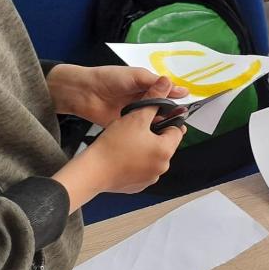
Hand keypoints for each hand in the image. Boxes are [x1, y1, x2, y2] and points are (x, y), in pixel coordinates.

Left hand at [46, 64, 186, 126]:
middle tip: (181, 119)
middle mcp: (143, 101)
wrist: (84, 92)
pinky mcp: (127, 126)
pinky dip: (149, 132)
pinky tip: (157, 135)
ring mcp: (135, 114)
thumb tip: (181, 89)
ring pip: (153, 120)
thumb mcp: (137, 76)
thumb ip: (157, 84)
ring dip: (162, 123)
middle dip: (172, 113)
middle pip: (162, 108)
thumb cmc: (110, 78)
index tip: (188, 105)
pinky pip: (141, 130)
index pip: (166, 93)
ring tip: (172, 128)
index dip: (176, 99)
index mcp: (146, 86)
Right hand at [53, 76, 185, 207]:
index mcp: (166, 151)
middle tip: (136, 128)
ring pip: (152, 157)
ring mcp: (150, 179)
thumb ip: (154, 99)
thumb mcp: (136, 116)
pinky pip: (141, 169)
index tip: (154, 117)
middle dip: (154, 135)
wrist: (92, 171)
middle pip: (164, 144)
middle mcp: (162, 167)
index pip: (176, 131)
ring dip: (145, 148)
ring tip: (128, 141)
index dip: (166, 120)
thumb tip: (166, 83)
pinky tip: (122, 155)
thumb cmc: (113, 145)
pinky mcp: (137, 186)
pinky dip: (135, 162)